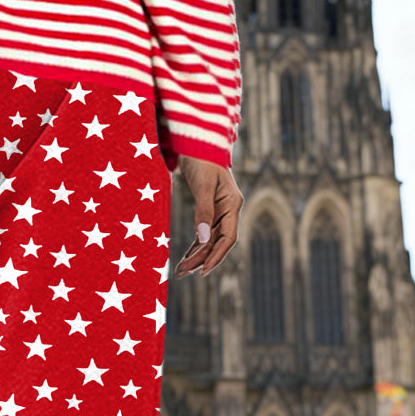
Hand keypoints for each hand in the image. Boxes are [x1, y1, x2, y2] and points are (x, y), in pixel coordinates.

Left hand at [174, 156, 242, 278]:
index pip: (228, 238)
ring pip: (210, 239)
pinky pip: (204, 232)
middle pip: (217, 242)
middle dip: (201, 259)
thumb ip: (203, 212)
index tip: (203, 272)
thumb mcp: (202, 186)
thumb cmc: (202, 160)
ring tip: (181, 270)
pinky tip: (186, 256)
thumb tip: (202, 238)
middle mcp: (229, 210)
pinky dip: (195, 245)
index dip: (216, 256)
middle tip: (182, 273)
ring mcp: (220, 210)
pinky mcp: (209, 209)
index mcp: (232, 205)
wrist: (198, 142)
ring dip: (197, 255)